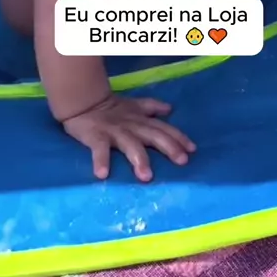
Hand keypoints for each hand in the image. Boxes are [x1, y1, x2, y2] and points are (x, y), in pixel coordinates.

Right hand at [62, 92, 195, 180]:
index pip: (163, 128)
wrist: (84, 101)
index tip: (192, 150)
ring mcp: (114, 132)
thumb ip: (152, 107)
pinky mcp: (96, 137)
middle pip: (153, 135)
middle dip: (169, 147)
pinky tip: (102, 174)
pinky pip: (99, 149)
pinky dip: (100, 160)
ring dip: (139, 159)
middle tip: (182, 160)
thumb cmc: (112, 108)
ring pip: (130, 144)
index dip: (178, 137)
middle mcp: (132, 125)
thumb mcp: (134, 105)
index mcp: (141, 120)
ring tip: (146, 176)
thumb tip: (170, 109)